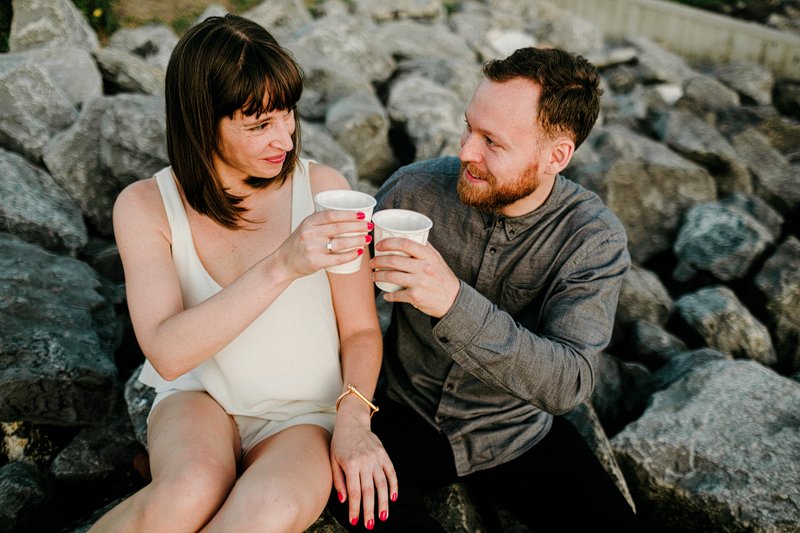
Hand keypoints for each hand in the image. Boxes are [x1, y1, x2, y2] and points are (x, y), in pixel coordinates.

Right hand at [274, 210, 371, 278]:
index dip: (349, 214)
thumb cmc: (298, 244)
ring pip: (341, 243)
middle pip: (339, 228)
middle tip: (369, 227)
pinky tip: (359, 252)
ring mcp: (313, 248)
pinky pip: (338, 258)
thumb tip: (345, 212)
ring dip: (357, 240)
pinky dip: (350, 255)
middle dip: (358, 227)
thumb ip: (321, 220)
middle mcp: (310, 233)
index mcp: (309, 222)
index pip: (332, 215)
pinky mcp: (316, 262)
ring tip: (367, 239)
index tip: (362, 214)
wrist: (283, 262)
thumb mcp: (306, 226)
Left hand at [331, 401, 397, 528]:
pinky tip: (393, 498)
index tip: (355, 520)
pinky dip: (394, 486)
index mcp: (350, 464)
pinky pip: (391, 472)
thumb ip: (338, 480)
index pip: (354, 491)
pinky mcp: (384, 455)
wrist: (352, 422)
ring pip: (382, 484)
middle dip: (369, 510)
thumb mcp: (333, 460)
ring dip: (383, 502)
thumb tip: (343, 500)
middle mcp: (365, 461)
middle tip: (369, 525)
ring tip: (383, 517)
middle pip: (369, 491)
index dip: (355, 507)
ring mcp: (376, 458)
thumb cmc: (339, 443)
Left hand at [370, 238, 459, 317]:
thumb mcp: (436, 259)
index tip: (379, 246)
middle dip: (377, 261)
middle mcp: (424, 267)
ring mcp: (420, 282)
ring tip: (373, 276)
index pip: (405, 243)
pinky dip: (388, 295)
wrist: (453, 299)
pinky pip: (396, 295)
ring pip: (391, 277)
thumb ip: (423, 248)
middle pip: (393, 260)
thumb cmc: (442, 277)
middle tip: (372, 263)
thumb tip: (407, 235)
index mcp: (428, 255)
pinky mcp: (416, 296)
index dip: (388, 243)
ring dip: (378, 276)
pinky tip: (385, 294)